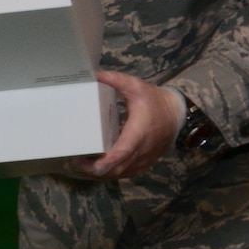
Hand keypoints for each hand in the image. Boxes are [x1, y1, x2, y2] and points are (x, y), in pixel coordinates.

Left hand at [66, 71, 185, 180]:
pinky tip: (93, 169)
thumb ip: (116, 80)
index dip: (105, 161)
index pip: (123, 152)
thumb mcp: (136, 86)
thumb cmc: (154, 101)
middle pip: (115, 168)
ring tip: (77, 166)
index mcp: (139, 132)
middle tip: (72, 162)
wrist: (177, 114)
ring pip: (118, 174)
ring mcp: (143, 160)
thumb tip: (94, 74)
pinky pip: (123, 174)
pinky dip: (108, 174)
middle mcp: (142, 150)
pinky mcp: (142, 164)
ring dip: (97, 174)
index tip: (85, 163)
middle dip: (92, 169)